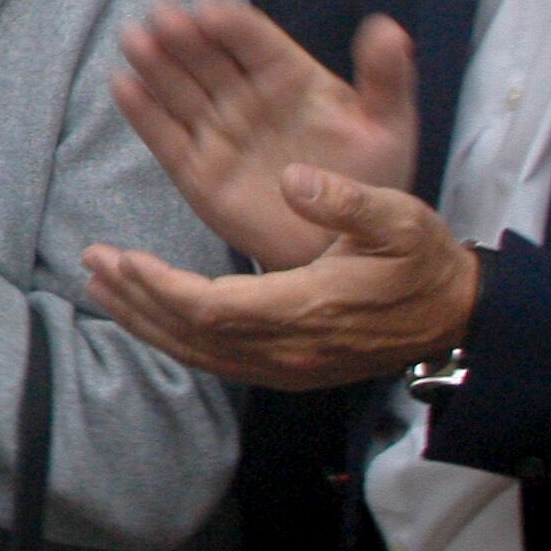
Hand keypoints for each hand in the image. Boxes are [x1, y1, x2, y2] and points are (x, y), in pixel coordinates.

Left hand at [82, 163, 479, 389]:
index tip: (123, 257)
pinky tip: (148, 314)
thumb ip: (347, 201)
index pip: (214, 309)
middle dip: (138, 299)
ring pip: (198, 354)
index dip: (162, 287)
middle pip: (192, 336)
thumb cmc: (423, 263)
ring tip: (102, 285)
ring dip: (146, 321)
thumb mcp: (399, 219)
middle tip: (94, 262)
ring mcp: (286, 368)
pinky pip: (215, 361)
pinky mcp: (287, 371)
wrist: (455, 317)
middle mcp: (288, 350)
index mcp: (307, 310)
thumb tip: (295, 179)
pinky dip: (173, 337)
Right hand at [113, 0, 418, 269]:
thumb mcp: (388, 126)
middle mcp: (245, 96)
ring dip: (155, 65)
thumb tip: (390, 28)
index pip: (253, 41)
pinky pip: (164, 138)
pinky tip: (123, 86)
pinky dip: (142, 113)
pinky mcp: (196, 170)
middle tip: (162, 18)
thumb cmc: (371, 180)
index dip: (231, 25)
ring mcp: (217, 131)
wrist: (344, 246)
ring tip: (136, 41)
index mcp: (287, 76)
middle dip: (183, 37)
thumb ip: (386, 78)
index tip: (209, 11)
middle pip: (207, 58)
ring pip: (179, 90)